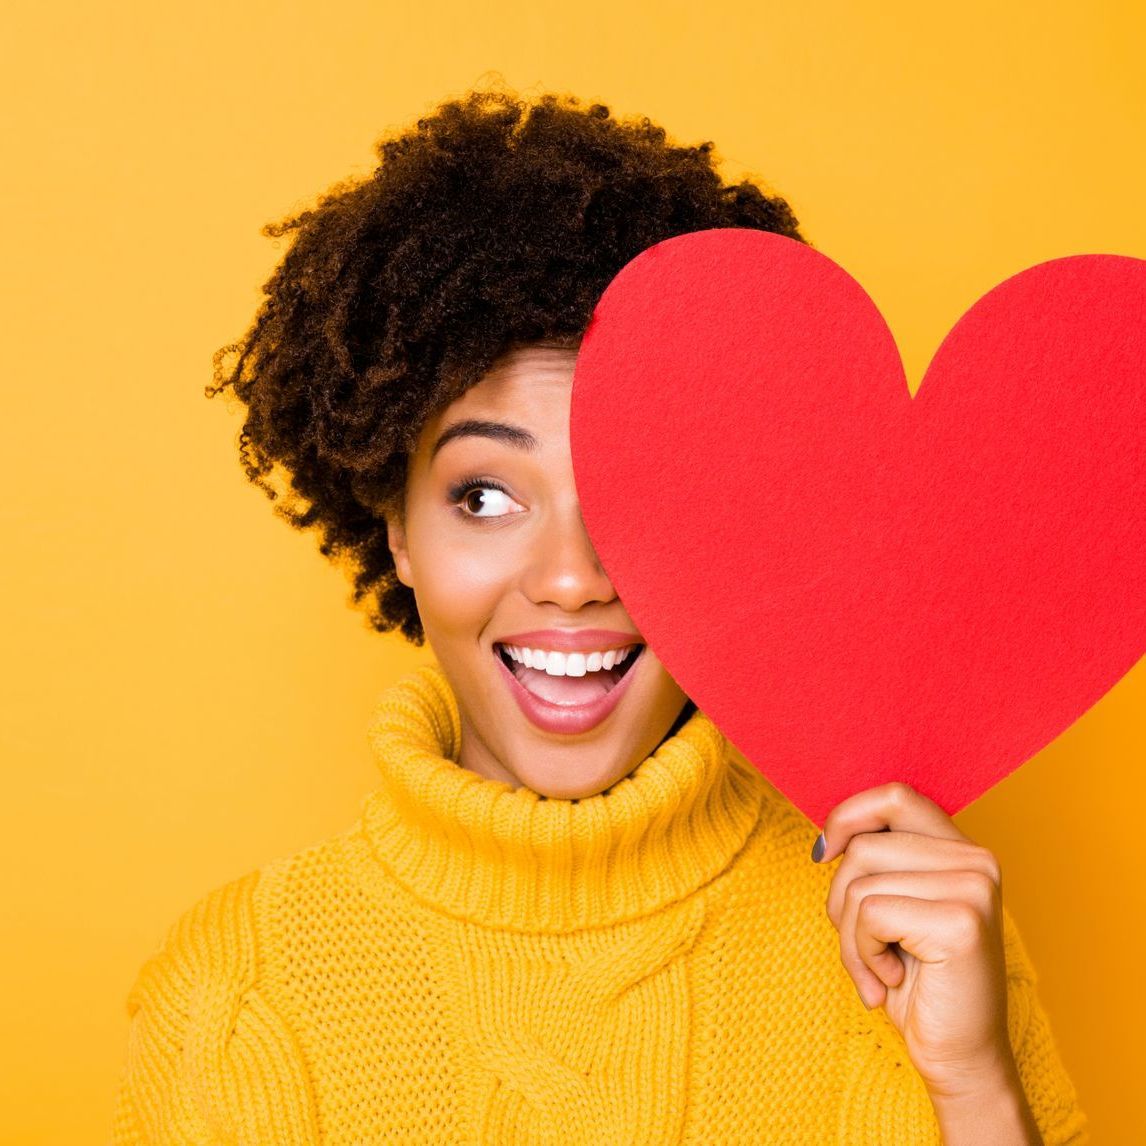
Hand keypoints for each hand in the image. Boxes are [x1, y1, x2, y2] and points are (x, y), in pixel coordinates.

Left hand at [816, 781, 1017, 1101]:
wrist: (959, 1057)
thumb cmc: (917, 982)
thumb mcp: (893, 907)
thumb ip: (878, 864)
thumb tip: (825, 841)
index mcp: (962, 849)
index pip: (895, 796)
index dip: (848, 816)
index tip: (826, 853)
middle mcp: (977, 860)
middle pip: (864, 847)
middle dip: (841, 902)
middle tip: (864, 948)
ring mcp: (973, 888)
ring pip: (860, 884)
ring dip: (850, 937)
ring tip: (879, 968)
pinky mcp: (959, 922)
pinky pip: (870, 915)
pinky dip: (862, 953)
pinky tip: (891, 980)